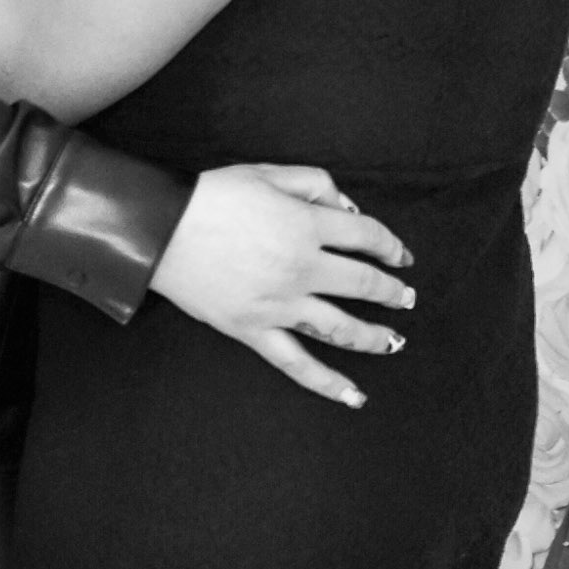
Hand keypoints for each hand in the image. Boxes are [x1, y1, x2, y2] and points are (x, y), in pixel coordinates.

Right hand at [149, 163, 414, 403]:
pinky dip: (328, 383)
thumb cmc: (212, 195)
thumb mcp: (267, 172)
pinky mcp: (255, 331)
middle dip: (392, 292)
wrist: (161, 229)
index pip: (366, 236)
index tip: (401, 256)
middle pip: (363, 283)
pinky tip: (355, 397)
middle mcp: (302, 267)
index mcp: (306, 225)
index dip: (390, 245)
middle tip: (407, 298)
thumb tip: (349, 209)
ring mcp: (280, 305)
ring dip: (375, 336)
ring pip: (341, 327)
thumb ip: (315, 184)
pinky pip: (297, 364)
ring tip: (396, 341)